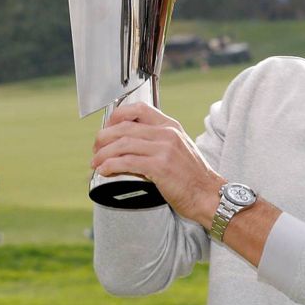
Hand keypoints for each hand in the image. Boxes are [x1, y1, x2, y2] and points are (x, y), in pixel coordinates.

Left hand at [91, 102, 221, 224]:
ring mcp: (164, 149)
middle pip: (125, 127)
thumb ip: (159, 141)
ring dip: (103, 154)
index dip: (117, 116)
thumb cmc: (193, 177)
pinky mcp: (160, 167)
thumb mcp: (179, 149)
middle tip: (96, 149)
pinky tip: (104, 170)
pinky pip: (127, 162)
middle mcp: (167, 134)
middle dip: (104, 138)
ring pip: (122, 144)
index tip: (107, 128)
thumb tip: (129, 143)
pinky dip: (110, 165)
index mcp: (171, 126)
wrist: (209, 195)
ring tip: (95, 162)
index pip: (139, 109)